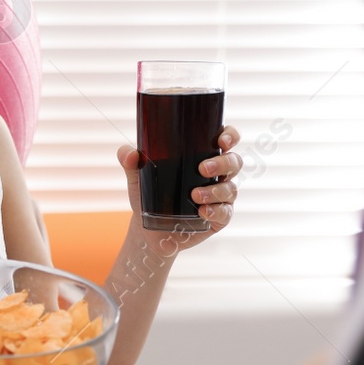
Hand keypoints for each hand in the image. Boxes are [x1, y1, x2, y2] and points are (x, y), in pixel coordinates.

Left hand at [115, 126, 241, 250]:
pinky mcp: (219, 217)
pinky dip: (216, 211)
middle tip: (202, 169)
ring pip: (231, 188)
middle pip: (234, 162)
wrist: (148, 228)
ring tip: (194, 195)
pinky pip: (226, 213)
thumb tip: (129, 154)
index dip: (230, 136)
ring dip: (215, 190)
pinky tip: (202, 211)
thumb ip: (131, 162)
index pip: (226, 140)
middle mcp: (217, 175)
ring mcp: (221, 197)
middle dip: (222, 163)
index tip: (221, 140)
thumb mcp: (138, 177)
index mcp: (203, 157)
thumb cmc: (149, 195)